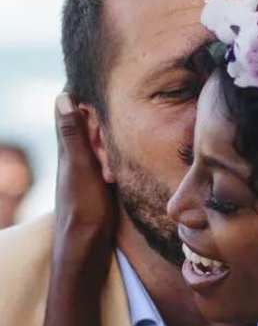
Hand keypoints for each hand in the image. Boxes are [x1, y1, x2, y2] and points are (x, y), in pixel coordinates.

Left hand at [54, 92, 114, 242]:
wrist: (86, 246)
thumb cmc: (84, 207)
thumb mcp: (81, 167)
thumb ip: (74, 135)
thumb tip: (62, 97)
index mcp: (67, 149)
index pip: (68, 111)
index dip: (79, 94)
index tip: (99, 79)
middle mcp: (75, 157)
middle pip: (84, 125)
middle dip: (98, 112)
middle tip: (120, 100)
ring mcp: (87, 172)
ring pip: (97, 142)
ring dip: (109, 133)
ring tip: (127, 120)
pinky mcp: (98, 184)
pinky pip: (106, 160)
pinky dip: (114, 152)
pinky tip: (125, 153)